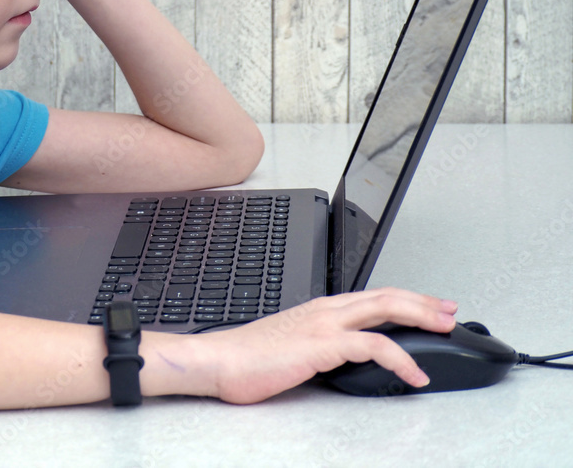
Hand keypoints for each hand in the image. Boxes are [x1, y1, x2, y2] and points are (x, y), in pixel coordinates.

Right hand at [193, 288, 457, 403]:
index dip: (406, 299)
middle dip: (423, 302)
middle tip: (449, 311)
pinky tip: (415, 374)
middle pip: (386, 295)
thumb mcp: (292, 347)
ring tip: (445, 331)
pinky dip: (402, 359)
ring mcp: (325, 324)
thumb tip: (342, 358)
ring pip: (385, 309)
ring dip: (421, 317)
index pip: (372, 296)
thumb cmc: (248, 358)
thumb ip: (319, 345)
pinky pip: (375, 346)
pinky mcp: (323, 344)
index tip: (430, 307)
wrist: (220, 360)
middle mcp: (326, 310)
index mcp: (319, 309)